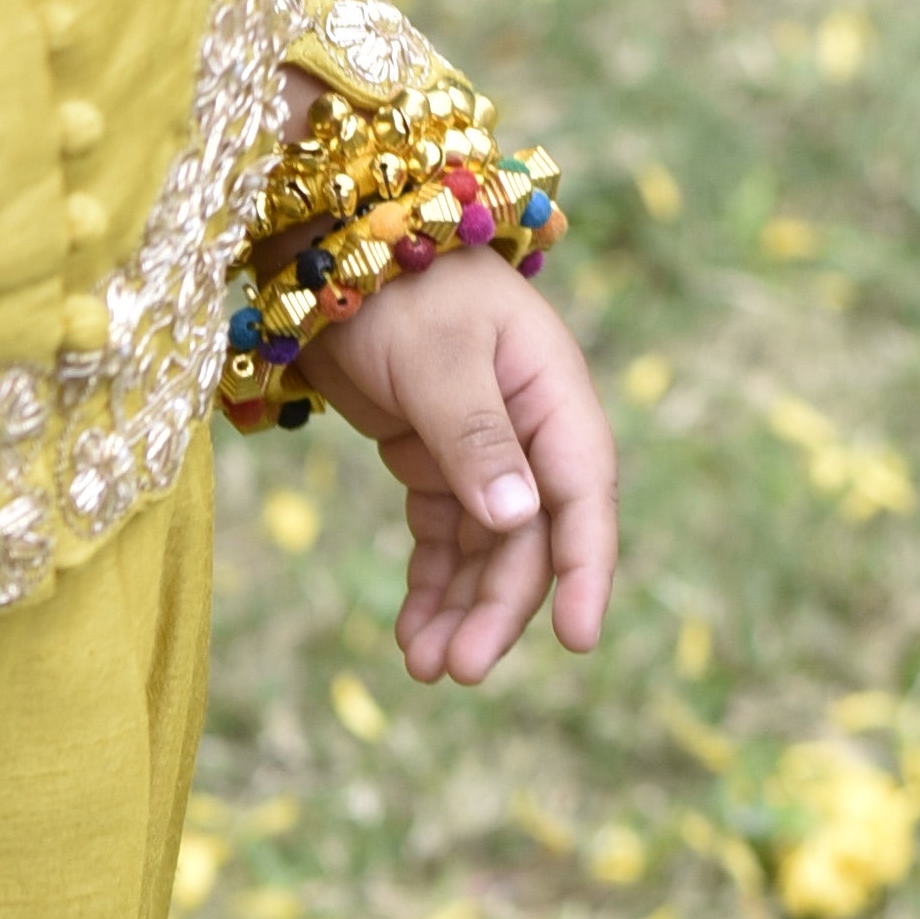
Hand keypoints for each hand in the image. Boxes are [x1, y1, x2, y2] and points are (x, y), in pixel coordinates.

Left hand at [292, 254, 618, 684]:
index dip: (585, 570)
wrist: (334, 247)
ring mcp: (483, 449)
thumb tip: (520, 523)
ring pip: (484, 550)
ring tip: (426, 669)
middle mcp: (529, 430)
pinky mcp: (434, 460)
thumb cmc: (399, 286)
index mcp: (554, 397)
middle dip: (497, 608)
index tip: (579, 641)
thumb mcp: (438, 361)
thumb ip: (477, 441)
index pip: (583, 498)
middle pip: (527, 539)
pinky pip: (443, 538)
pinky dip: (430, 585)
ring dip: (460, 610)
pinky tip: (411, 634)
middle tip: (458, 671)